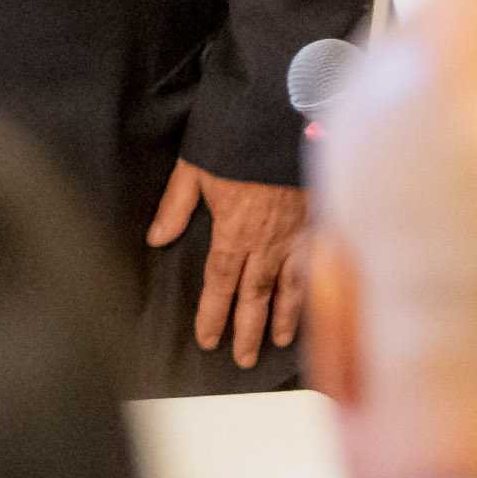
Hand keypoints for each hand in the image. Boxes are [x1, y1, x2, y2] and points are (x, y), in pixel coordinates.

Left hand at [149, 161, 309, 367]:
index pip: (219, 283)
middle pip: (254, 295)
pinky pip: (317, 268)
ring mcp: (297, 236)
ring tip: (275, 343)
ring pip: (289, 287)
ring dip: (282, 318)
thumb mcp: (193, 169)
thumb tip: (156, 239)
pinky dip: (314, 291)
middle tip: (241, 360)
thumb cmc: (234, 141)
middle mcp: (267, 243)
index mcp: (233, 232)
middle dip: (246, 329)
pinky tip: (314, 308)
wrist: (283, 118)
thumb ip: (175, 206)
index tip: (208, 340)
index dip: (212, 314)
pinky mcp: (320, 224)